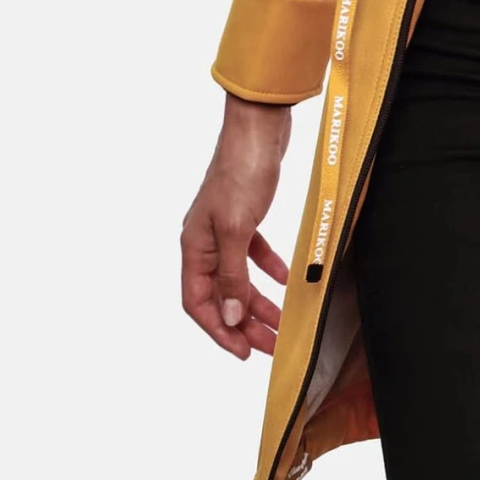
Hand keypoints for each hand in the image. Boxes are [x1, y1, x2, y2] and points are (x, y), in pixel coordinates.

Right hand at [181, 94, 292, 357]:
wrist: (259, 127)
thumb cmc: (242, 171)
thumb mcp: (238, 229)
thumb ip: (233, 276)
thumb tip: (229, 317)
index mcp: (194, 246)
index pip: (199, 304)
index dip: (219, 331)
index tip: (244, 352)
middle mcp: (204, 241)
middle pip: (221, 295)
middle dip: (244, 323)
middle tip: (270, 345)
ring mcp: (224, 228)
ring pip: (239, 277)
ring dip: (258, 301)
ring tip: (281, 322)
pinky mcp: (245, 215)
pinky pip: (253, 253)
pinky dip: (268, 268)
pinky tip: (285, 279)